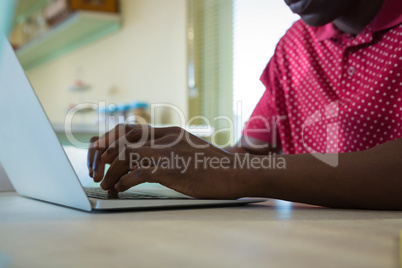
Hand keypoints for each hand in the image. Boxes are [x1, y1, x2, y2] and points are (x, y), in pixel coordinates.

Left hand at [87, 124, 242, 198]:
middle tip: (96, 169)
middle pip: (122, 138)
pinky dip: (123, 182)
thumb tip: (144, 158)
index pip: (130, 129)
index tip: (100, 152)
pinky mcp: (170, 170)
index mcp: (169, 132)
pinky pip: (136, 174)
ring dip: (110, 171)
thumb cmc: (212, 165)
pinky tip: (121, 189)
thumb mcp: (188, 148)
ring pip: (125, 155)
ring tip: (105, 184)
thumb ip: (168, 147)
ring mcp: (167, 153)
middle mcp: (165, 138)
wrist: (233, 173)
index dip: (110, 139)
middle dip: (102, 153)